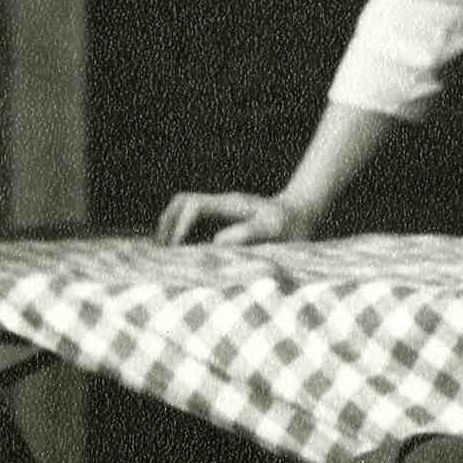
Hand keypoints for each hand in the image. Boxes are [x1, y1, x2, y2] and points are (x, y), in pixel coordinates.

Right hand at [155, 189, 312, 247]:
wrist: (302, 216)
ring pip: (182, 211)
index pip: (193, 205)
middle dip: (167, 225)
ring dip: (170, 230)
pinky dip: (180, 238)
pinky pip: (191, 225)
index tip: (176, 249)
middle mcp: (220, 205)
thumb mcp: (274, 229)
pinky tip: (178, 258)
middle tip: (161, 253)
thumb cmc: (291, 225)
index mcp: (231, 204)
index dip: (180, 225)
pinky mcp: (220, 224)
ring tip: (164, 256)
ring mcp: (218, 213)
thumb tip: (216, 242)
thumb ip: (248, 233)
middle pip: (181, 203)